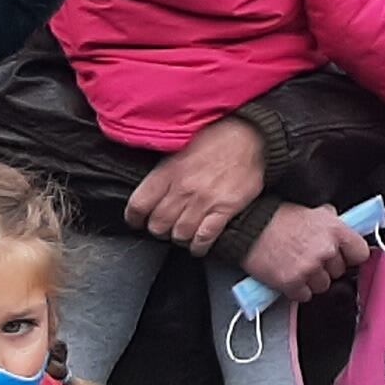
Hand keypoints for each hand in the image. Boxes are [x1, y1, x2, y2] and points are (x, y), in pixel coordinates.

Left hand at [127, 118, 269, 254]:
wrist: (250, 138)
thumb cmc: (217, 141)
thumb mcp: (182, 149)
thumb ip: (165, 171)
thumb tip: (152, 191)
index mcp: (169, 171)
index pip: (139, 204)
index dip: (134, 218)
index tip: (136, 221)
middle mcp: (184, 188)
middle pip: (158, 224)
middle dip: (158, 230)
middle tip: (163, 228)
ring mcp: (205, 200)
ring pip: (180, 233)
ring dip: (178, 238)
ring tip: (181, 235)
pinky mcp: (225, 209)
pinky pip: (205, 236)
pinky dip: (198, 246)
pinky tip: (197, 245)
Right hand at [241, 203, 369, 304]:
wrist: (248, 227)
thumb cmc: (277, 217)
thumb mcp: (311, 210)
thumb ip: (330, 220)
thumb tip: (342, 224)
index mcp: (334, 230)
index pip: (361, 253)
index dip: (351, 256)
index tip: (345, 257)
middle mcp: (325, 250)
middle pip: (340, 272)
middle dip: (327, 267)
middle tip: (310, 257)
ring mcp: (310, 268)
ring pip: (323, 286)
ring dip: (312, 280)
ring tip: (297, 265)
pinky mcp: (293, 283)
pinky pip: (305, 295)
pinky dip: (297, 289)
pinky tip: (288, 274)